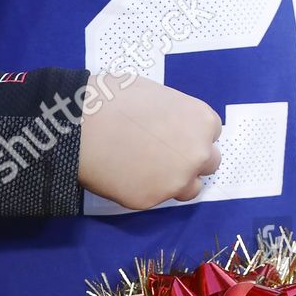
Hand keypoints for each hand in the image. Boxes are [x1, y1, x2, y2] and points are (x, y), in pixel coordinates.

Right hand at [77, 74, 222, 210]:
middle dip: (191, 160)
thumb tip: (171, 124)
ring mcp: (176, 180)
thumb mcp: (161, 96)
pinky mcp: (150, 200)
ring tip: (149, 171)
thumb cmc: (117, 99)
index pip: (210, 135)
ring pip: (189, 188)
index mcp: (203, 122)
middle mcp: (198, 153)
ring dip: (176, 181)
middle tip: (166, 156)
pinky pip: (155, 198)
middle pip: (208, 163)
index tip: (177, 138)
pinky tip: (126, 176)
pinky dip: (145, 190)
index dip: (192, 137)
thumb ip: (177, 116)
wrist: (85, 123)